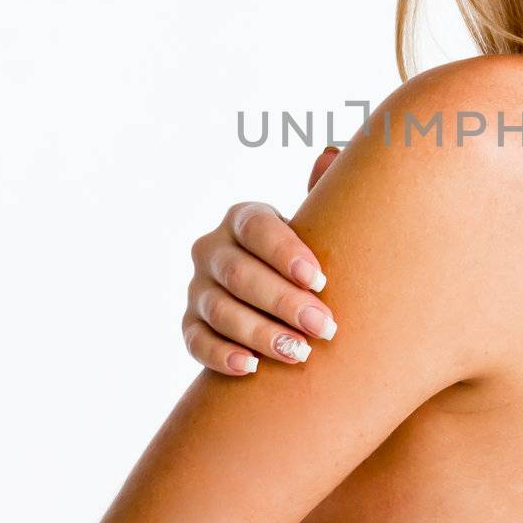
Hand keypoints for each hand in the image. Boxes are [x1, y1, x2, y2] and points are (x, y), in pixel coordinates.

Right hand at [182, 147, 341, 373]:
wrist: (286, 300)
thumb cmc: (308, 258)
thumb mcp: (319, 224)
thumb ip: (325, 193)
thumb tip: (330, 154)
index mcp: (244, 218)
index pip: (258, 230)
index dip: (286, 254)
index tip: (321, 280)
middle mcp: (213, 249)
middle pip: (241, 275)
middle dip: (283, 302)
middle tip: (325, 327)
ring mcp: (198, 288)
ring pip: (220, 311)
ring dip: (260, 333)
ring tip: (300, 353)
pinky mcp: (191, 324)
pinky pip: (197, 341)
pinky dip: (221, 355)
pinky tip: (252, 368)